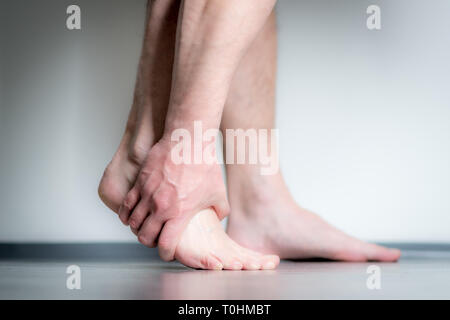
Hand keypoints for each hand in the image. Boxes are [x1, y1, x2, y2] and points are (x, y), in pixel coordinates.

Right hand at [118, 134, 229, 260]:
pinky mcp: (140, 183)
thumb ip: (219, 210)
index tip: (166, 254)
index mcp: (180, 214)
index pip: (166, 245)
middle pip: (145, 236)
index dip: (165, 254)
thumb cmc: (204, 166)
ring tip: (141, 227)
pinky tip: (129, 215)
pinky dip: (126, 213)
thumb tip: (218, 218)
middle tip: (153, 240)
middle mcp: (161, 207)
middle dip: (149, 242)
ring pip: (133, 222)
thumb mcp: (218, 193)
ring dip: (136, 228)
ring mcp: (148, 195)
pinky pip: (126, 204)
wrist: (188, 142)